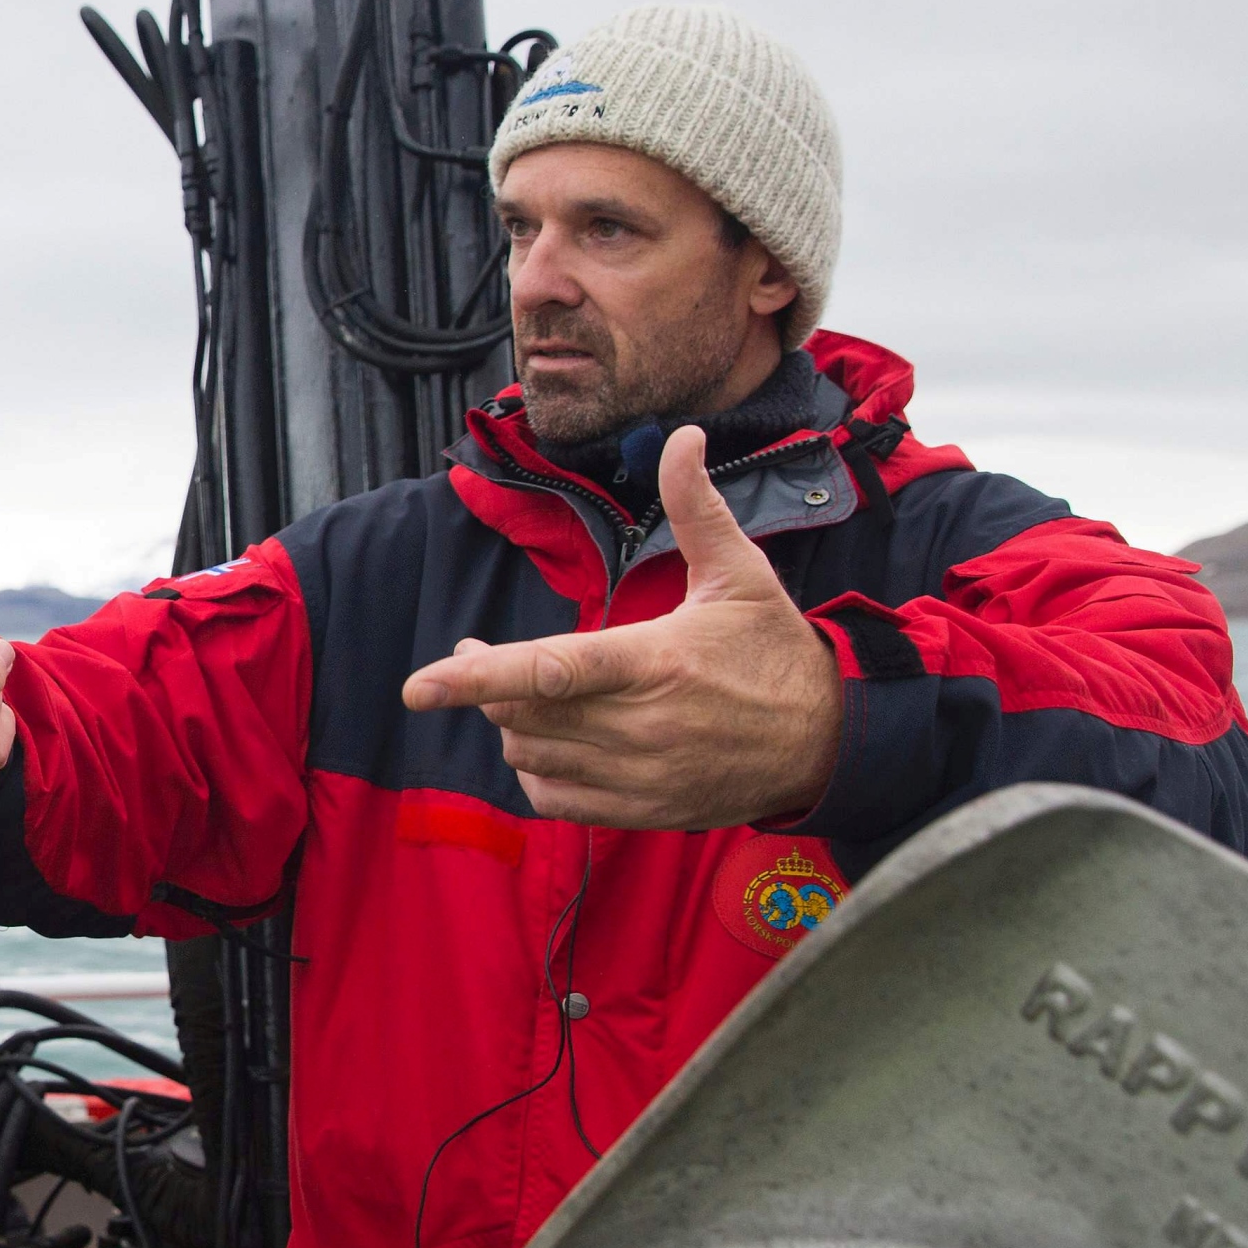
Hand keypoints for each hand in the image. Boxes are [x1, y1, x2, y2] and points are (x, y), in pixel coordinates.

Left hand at [401, 426, 842, 829]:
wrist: (828, 741)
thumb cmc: (776, 650)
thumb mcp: (742, 573)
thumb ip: (696, 508)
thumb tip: (683, 436)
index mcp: (657, 662)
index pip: (552, 672)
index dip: (478, 679)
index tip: (419, 685)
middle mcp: (643, 726)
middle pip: (524, 714)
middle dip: (488, 683)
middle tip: (485, 657)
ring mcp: (641, 775)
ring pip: (531, 754)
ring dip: (511, 724)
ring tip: (528, 694)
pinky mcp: (642, 810)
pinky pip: (554, 798)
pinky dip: (536, 769)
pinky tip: (552, 740)